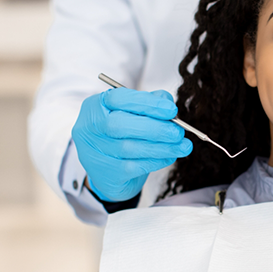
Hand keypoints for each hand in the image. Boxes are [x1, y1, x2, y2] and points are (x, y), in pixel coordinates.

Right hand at [72, 88, 192, 201]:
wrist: (109, 168)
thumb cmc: (125, 132)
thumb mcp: (134, 112)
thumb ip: (151, 102)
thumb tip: (167, 103)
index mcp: (96, 105)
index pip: (119, 99)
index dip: (147, 103)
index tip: (171, 110)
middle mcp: (89, 128)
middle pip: (120, 125)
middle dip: (155, 128)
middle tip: (178, 132)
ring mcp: (93, 152)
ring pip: (130, 148)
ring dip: (162, 147)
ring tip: (183, 145)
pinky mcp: (105, 173)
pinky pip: (134, 166)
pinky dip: (157, 160)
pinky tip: (170, 156)